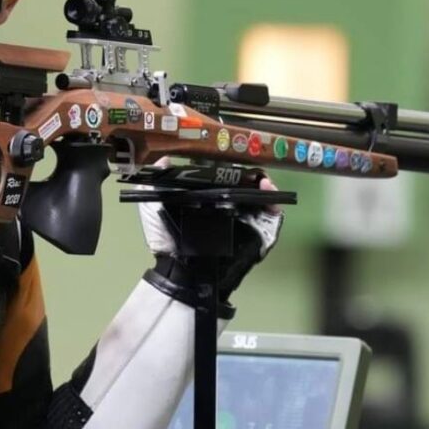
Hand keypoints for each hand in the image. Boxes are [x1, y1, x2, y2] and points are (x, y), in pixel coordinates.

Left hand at [139, 172, 283, 302]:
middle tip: (255, 175)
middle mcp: (226, 209)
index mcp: (206, 200)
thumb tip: (162, 160)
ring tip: (265, 183)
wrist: (179, 268)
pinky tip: (271, 198)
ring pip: (261, 201)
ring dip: (266, 188)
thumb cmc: (166, 237)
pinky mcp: (253, 237)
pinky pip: (269, 220)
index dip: (232, 171)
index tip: (234, 166)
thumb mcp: (154, 205)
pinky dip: (274, 207)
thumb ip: (156, 182)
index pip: (224, 180)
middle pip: (246, 188)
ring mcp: (242, 223)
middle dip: (253, 178)